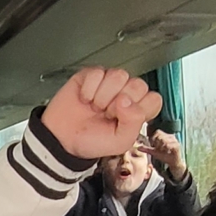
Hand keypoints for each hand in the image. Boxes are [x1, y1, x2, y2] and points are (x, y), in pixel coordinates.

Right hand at [38, 68, 162, 161]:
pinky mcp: (92, 75)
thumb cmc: (90, 141)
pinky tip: (85, 99)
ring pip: (119, 75)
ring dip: (103, 95)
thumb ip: (133, 123)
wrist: (62, 139)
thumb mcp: (119, 142)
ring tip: (95, 107)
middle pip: (138, 84)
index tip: (122, 120)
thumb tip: (127, 100)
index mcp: (137, 110)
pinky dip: (88, 89)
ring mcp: (109, 83)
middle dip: (119, 103)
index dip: (138, 109)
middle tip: (106, 114)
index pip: (153, 99)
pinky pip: (97, 72)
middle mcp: (126, 93)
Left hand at [146, 129, 185, 176]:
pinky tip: (167, 151)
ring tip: (163, 150)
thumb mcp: (154, 152)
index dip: (154, 138)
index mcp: (165, 136)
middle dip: (157, 143)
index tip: (154, 145)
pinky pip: (169, 144)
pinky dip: (166, 149)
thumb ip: (147, 149)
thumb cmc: (164, 156)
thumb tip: (138, 148)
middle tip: (159, 149)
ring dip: (161, 147)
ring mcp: (174, 140)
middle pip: (160, 136)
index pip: (158, 132)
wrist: (173, 163)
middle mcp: (170, 136)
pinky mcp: (177, 145)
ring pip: (164, 140)